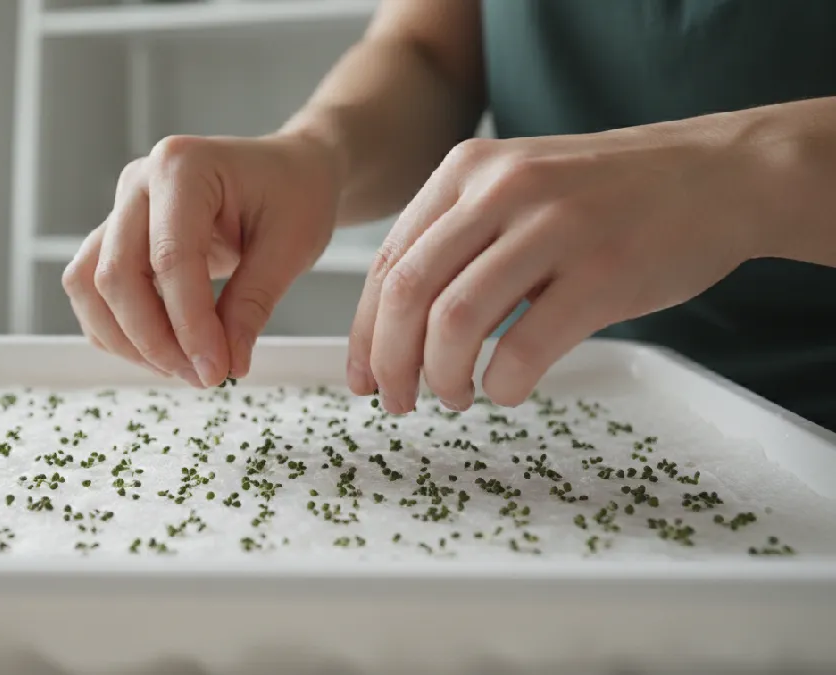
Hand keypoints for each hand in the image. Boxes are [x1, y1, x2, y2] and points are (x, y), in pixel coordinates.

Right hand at [63, 133, 340, 386]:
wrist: (286, 171)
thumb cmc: (294, 193)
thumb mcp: (291, 246)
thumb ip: (253, 304)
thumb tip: (227, 364)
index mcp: (183, 167)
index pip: (170, 258)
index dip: (189, 324)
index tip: (217, 369)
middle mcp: (139, 183)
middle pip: (116, 275)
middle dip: (155, 340)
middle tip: (204, 376)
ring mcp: (121, 209)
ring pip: (90, 286)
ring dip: (128, 340)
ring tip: (185, 368)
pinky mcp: (116, 237)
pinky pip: (93, 292)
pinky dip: (119, 332)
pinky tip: (165, 351)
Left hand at [348, 122, 765, 413]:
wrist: (720, 175)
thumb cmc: (609, 196)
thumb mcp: (517, 188)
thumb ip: (457, 238)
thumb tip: (394, 329)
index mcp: (467, 170)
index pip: (388, 263)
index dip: (363, 332)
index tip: (362, 378)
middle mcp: (502, 189)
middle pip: (408, 294)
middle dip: (391, 362)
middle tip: (398, 402)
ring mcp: (554, 226)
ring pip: (453, 321)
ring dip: (441, 377)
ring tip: (455, 397)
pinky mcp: (604, 272)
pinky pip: (523, 348)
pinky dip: (502, 385)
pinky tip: (508, 390)